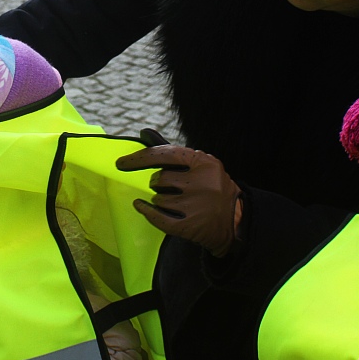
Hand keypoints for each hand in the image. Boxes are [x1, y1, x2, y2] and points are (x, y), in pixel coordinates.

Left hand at [117, 144, 240, 256]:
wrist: (237, 220)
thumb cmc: (214, 187)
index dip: (140, 158)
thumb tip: (143, 133)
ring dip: (158, 199)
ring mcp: (196, 206)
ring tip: (173, 201)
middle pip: (159, 179)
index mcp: (204, 162)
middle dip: (157, 183)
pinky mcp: (190, 226)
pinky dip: (146, 211)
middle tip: (167, 187)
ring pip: (158, 199)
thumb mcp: (201, 165)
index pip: (165, 154)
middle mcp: (201, 182)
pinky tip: (141, 206)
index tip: (121, 163)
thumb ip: (172, 152)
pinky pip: (158, 218)